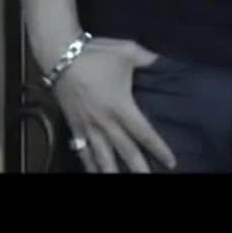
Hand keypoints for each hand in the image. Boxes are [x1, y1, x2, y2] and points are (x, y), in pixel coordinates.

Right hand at [50, 37, 177, 172]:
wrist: (60, 55)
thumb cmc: (95, 54)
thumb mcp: (128, 51)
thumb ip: (149, 59)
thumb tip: (165, 63)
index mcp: (122, 106)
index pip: (145, 133)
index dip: (159, 149)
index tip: (171, 162)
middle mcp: (106, 122)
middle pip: (126, 151)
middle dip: (139, 168)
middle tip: (148, 179)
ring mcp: (88, 126)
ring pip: (102, 157)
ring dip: (112, 171)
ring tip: (120, 182)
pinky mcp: (74, 126)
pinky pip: (82, 150)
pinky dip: (88, 164)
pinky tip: (94, 172)